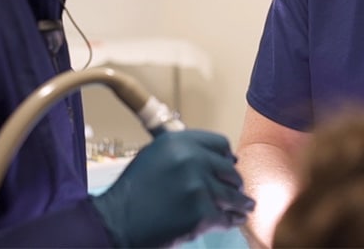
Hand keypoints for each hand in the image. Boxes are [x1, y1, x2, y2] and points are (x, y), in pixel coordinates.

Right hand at [91, 130, 254, 247]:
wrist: (116, 222)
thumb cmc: (133, 192)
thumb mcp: (154, 157)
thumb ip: (183, 153)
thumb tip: (222, 157)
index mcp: (179, 141)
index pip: (219, 144)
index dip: (227, 157)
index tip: (231, 165)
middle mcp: (191, 158)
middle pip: (229, 170)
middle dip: (234, 182)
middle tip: (238, 191)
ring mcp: (198, 186)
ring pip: (232, 195)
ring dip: (241, 202)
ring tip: (246, 206)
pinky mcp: (201, 212)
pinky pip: (226, 217)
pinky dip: (231, 221)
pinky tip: (235, 221)